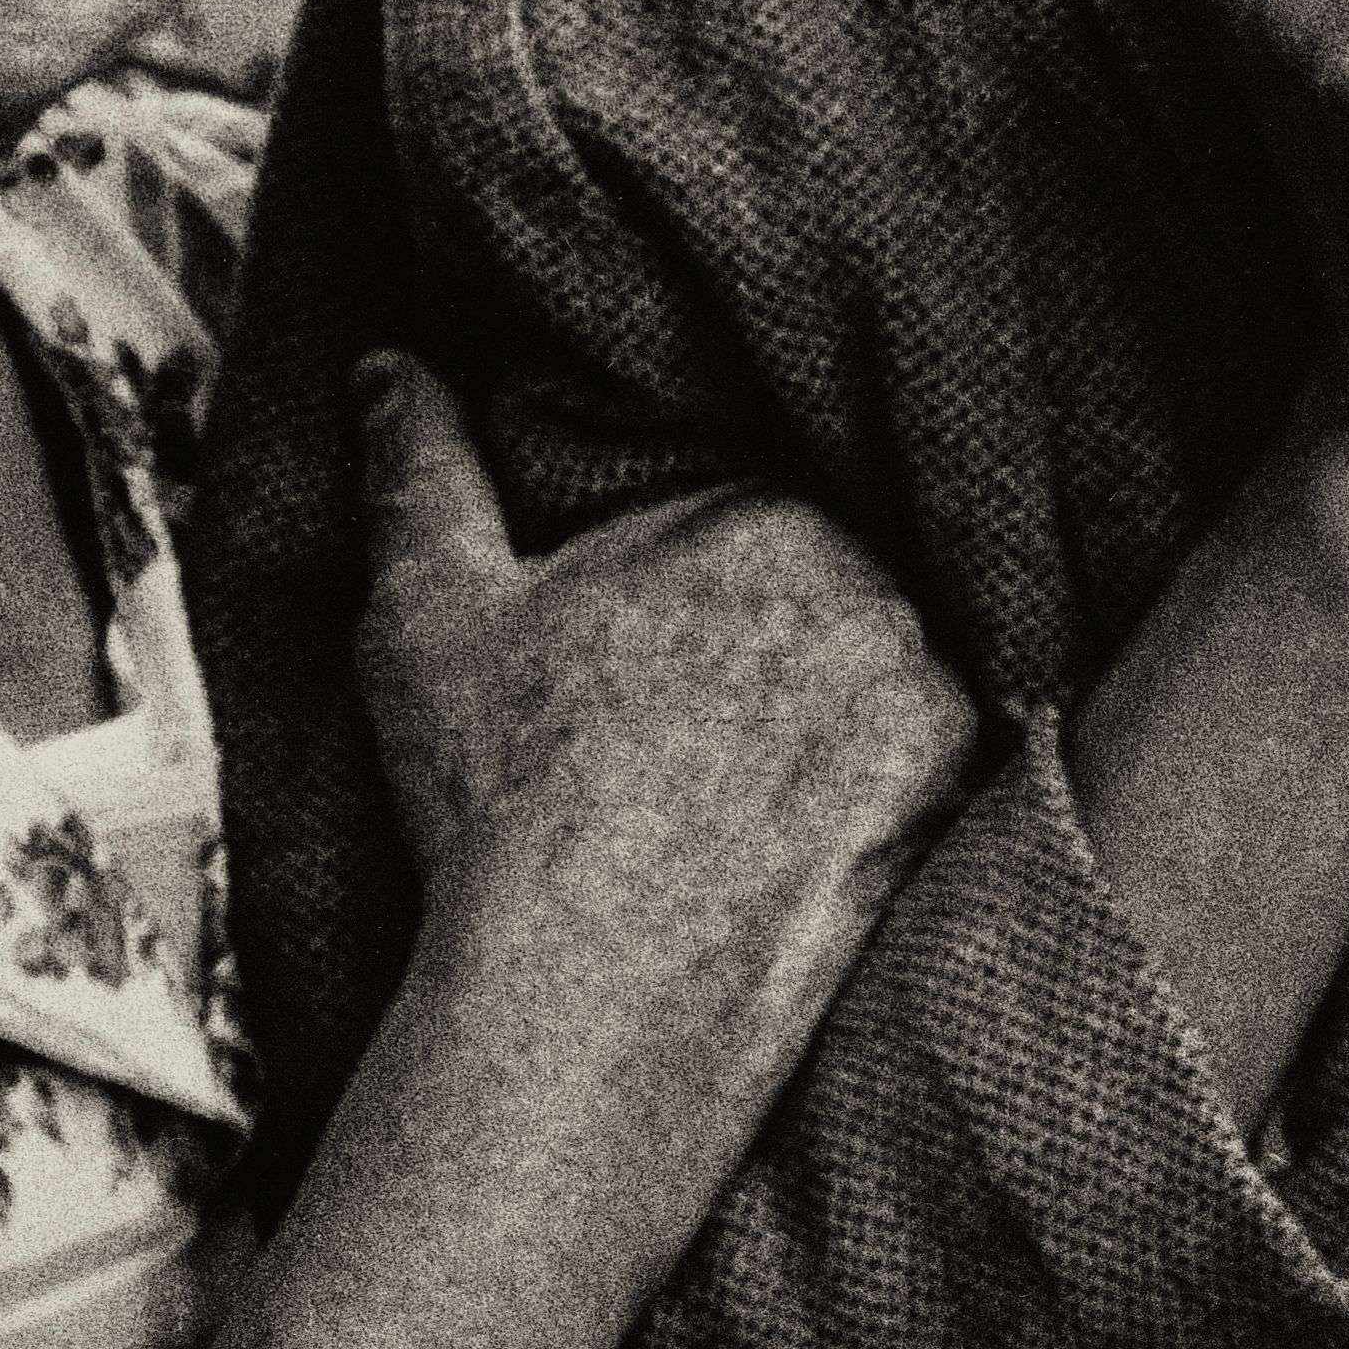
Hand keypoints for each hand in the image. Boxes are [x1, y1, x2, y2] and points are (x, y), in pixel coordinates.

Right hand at [347, 355, 977, 1132]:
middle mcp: (872, 582)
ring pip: (886, 668)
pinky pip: (935, 754)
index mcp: (760, 509)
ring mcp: (928, 687)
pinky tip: (811, 823)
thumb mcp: (428, 611)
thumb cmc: (498, 795)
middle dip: (779, 634)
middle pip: (834, 587)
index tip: (648, 655)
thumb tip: (390, 361)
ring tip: (748, 784)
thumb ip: (420, 467)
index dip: (696, 582)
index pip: (754, 513)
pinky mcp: (959, 786)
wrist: (587, 986)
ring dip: (841, 704)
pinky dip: (888, 779)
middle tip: (695, 730)